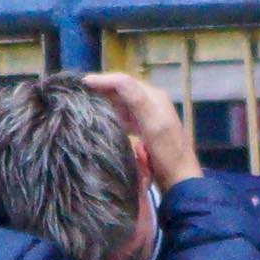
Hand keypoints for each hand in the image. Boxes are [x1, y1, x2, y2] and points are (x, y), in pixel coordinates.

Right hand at [83, 72, 203, 187]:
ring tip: (85, 103)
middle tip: (79, 93)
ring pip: (122, 102)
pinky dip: (112, 114)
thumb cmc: (167, 152)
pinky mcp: (145, 129)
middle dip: (101, 89)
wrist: (180, 179)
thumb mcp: (152, 123)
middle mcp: (151, 101)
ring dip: (105, 101)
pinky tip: (102, 120)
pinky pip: (125, 116)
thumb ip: (136, 100)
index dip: (103, 80)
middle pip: (122, 89)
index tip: (81, 84)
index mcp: (153, 96)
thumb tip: (112, 80)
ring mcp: (148, 115)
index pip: (124, 81)